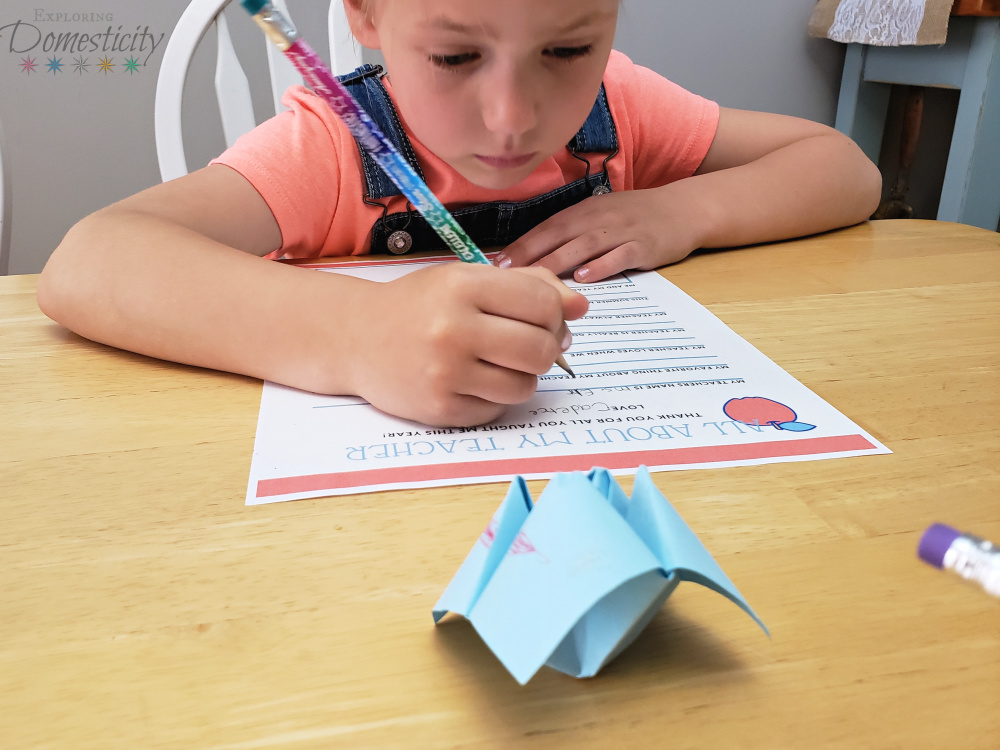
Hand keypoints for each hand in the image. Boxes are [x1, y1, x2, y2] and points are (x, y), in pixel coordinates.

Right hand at [348, 263, 588, 425]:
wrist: (355, 337)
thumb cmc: (419, 305)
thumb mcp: (468, 280)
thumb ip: (528, 286)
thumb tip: (581, 307)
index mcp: (463, 286)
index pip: (543, 303)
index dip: (555, 314)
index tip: (544, 319)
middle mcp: (453, 328)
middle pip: (541, 349)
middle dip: (546, 349)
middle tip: (529, 345)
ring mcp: (445, 373)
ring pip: (524, 385)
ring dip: (521, 377)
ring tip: (498, 364)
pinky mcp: (440, 409)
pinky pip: (497, 410)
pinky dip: (494, 398)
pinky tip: (472, 381)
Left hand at [495, 186, 707, 282]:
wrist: (684, 209)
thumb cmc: (635, 217)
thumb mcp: (600, 216)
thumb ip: (570, 234)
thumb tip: (532, 258)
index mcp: (584, 211)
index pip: (546, 227)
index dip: (521, 245)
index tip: (496, 264)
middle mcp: (599, 217)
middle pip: (559, 235)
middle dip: (530, 255)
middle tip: (506, 275)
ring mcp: (622, 230)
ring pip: (585, 245)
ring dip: (559, 261)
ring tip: (537, 278)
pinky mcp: (644, 245)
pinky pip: (620, 255)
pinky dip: (602, 266)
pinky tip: (585, 278)